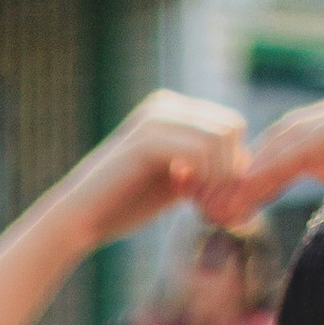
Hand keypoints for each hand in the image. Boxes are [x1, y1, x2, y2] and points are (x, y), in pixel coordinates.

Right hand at [60, 90, 253, 250]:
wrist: (78, 219)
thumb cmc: (122, 205)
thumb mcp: (175, 181)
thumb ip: (204, 167)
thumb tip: (245, 164)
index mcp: (172, 111)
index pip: (230, 125)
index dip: (231, 165)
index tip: (210, 200)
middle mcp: (165, 105)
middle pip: (232, 127)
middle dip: (230, 171)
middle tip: (209, 205)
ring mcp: (156, 117)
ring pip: (221, 137)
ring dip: (220, 178)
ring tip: (200, 206)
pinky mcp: (148, 138)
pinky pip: (202, 151)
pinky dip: (206, 180)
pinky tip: (189, 201)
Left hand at [216, 93, 323, 220]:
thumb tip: (321, 228)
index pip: (278, 152)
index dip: (248, 178)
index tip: (222, 207)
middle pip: (271, 143)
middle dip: (238, 174)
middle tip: (209, 206)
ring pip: (279, 144)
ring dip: (246, 174)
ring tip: (221, 206)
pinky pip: (298, 147)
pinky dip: (270, 168)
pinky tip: (248, 191)